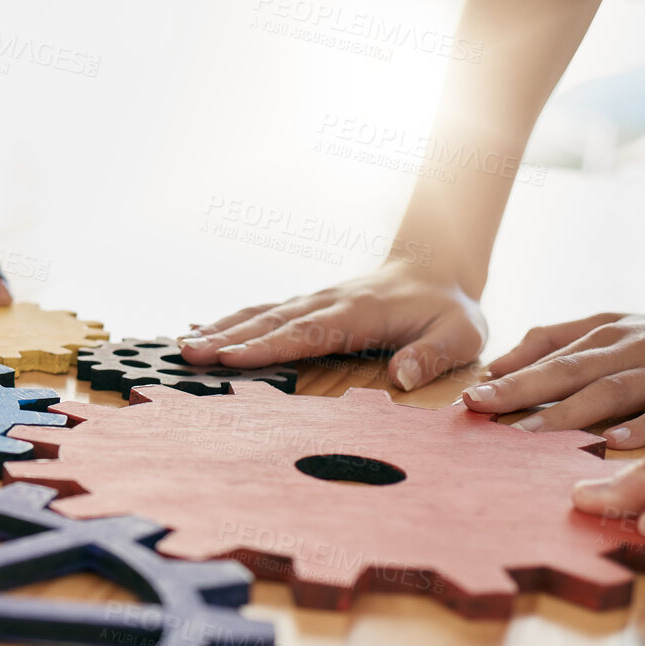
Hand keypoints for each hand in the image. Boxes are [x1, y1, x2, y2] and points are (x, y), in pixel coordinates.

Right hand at [179, 264, 485, 390]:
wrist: (436, 267)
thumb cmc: (447, 309)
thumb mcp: (461, 334)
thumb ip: (431, 355)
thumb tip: (402, 378)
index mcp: (359, 313)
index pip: (306, 333)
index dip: (267, 347)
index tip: (231, 358)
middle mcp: (327, 303)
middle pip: (270, 322)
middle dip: (227, 338)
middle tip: (188, 354)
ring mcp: (313, 301)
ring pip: (261, 314)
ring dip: (221, 329)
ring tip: (183, 347)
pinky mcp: (307, 305)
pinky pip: (264, 312)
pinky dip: (231, 320)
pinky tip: (201, 330)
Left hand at [459, 306, 644, 444]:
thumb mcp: (606, 326)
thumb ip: (550, 342)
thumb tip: (493, 368)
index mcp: (605, 332)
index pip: (550, 355)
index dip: (510, 376)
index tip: (468, 398)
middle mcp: (630, 348)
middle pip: (570, 370)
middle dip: (523, 391)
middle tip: (480, 411)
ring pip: (613, 391)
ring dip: (569, 414)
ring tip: (528, 435)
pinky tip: (615, 440)